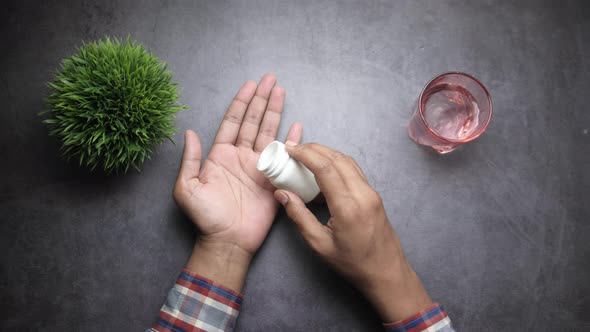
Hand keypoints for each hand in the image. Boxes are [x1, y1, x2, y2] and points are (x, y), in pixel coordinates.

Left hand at [173, 74, 301, 290]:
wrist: (227, 241)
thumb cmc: (205, 217)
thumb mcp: (187, 189)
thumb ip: (190, 160)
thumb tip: (191, 132)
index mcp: (221, 155)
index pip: (233, 121)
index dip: (242, 102)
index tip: (250, 84)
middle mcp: (241, 156)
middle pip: (253, 121)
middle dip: (261, 99)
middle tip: (270, 79)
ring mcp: (258, 167)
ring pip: (268, 133)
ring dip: (275, 112)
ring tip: (281, 91)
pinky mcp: (273, 180)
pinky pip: (284, 156)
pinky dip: (292, 141)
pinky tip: (298, 126)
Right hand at [274, 143, 431, 322]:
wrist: (387, 273)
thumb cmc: (353, 264)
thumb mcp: (320, 245)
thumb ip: (300, 217)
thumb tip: (282, 194)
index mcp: (348, 207)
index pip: (326, 168)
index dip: (306, 154)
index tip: (289, 149)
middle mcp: (363, 194)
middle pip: (337, 159)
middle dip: (314, 149)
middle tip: (294, 149)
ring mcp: (371, 193)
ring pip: (347, 162)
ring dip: (326, 153)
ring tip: (305, 155)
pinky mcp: (373, 195)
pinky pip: (354, 171)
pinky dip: (336, 163)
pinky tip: (322, 170)